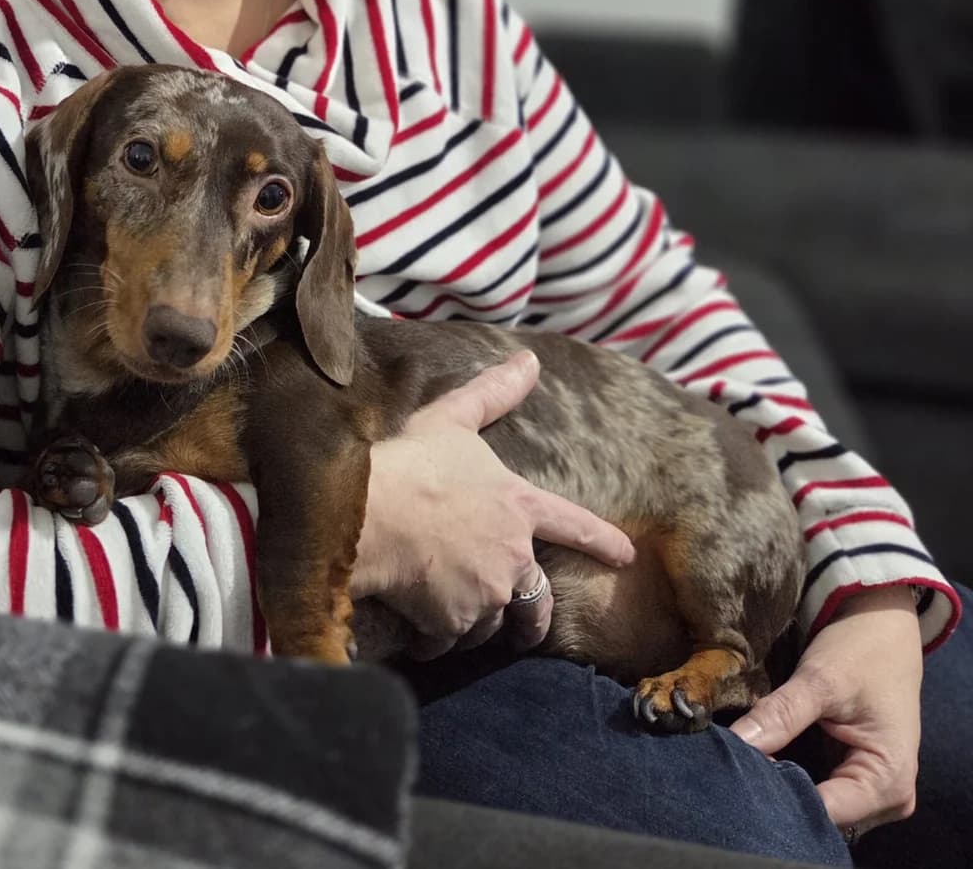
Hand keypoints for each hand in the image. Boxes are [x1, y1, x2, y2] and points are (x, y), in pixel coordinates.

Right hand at [351, 350, 634, 658]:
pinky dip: (434, 639)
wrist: (372, 513)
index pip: (574, 526)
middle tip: (526, 634)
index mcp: (519, 506)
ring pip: (488, 624)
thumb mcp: (453, 419)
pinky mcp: (454, 622)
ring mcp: (487, 593)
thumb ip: (493, 393)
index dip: (602, 541)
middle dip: (534, 621)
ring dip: (471, 625)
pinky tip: (416, 631)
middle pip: (537, 601)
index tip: (626, 556)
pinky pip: (447, 641)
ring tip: (448, 619)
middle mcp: (513, 555)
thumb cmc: (413, 463)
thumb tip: (529, 359)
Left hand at [730, 585, 922, 837]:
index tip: (735, 775)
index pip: (824, 810)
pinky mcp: (851, 778)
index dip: (777, 796)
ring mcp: (869, 792)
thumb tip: (736, 745)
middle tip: (730, 767)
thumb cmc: (862, 651)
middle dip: (774, 792)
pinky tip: (757, 761)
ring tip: (739, 763)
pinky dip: (785, 774)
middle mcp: (885, 798)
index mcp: (889, 780)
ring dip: (777, 784)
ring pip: (813, 803)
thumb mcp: (820, 680)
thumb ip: (780, 715)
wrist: (881, 628)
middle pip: (819, 812)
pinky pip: (814, 787)